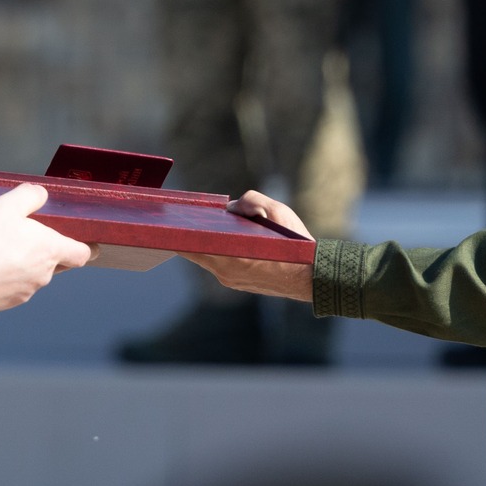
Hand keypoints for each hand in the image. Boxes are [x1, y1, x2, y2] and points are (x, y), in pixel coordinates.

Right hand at [0, 183, 92, 313]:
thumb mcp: (8, 204)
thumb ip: (31, 196)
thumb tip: (40, 195)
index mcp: (49, 251)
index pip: (81, 254)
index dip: (83, 248)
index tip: (86, 246)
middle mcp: (41, 276)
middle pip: (53, 265)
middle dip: (42, 254)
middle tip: (21, 238)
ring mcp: (22, 293)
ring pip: (28, 279)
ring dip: (19, 268)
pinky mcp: (1, 305)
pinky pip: (7, 291)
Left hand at [181, 191, 314, 300]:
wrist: (312, 277)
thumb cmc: (295, 244)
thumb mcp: (278, 212)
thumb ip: (252, 202)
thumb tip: (231, 207)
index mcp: (229, 255)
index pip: (191, 243)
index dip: (179, 229)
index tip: (172, 218)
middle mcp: (225, 271)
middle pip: (194, 250)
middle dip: (190, 234)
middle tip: (184, 218)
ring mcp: (230, 280)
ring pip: (207, 257)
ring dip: (205, 242)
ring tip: (205, 225)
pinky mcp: (237, 284)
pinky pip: (218, 264)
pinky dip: (217, 251)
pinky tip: (223, 239)